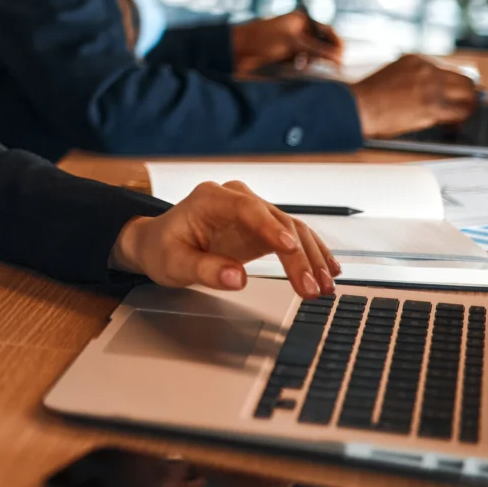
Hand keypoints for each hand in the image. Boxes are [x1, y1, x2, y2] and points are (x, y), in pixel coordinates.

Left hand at [110, 180, 339, 299]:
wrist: (159, 243)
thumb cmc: (162, 249)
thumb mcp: (173, 263)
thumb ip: (204, 269)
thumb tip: (236, 278)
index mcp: (210, 199)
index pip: (247, 208)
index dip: (270, 227)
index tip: (288, 246)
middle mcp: (235, 198)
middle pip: (276, 222)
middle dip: (298, 256)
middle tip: (311, 288)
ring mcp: (252, 211)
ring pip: (291, 229)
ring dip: (311, 258)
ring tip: (324, 287)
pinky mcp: (263, 227)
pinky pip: (294, 237)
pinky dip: (312, 254)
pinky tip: (329, 271)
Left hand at [232, 10, 342, 74]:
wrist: (237, 49)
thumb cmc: (263, 40)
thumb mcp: (294, 44)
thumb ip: (318, 50)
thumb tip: (339, 58)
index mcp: (302, 19)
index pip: (328, 30)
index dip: (336, 44)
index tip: (341, 58)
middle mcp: (299, 28)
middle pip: (322, 42)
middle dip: (324, 54)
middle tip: (327, 66)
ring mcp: (293, 40)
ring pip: (313, 53)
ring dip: (312, 60)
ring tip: (304, 64)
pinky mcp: (286, 52)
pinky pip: (302, 59)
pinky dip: (302, 63)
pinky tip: (297, 66)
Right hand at [349, 55, 480, 137]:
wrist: (357, 107)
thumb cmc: (369, 97)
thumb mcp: (392, 75)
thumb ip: (413, 79)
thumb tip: (433, 93)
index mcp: (416, 60)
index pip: (449, 70)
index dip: (453, 84)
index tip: (455, 93)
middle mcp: (428, 70)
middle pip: (465, 80)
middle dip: (467, 93)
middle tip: (465, 104)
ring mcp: (432, 87)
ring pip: (468, 95)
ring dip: (467, 106)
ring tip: (460, 115)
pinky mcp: (434, 106)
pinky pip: (460, 112)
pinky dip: (460, 119)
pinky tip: (453, 123)